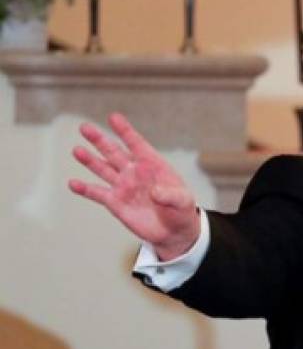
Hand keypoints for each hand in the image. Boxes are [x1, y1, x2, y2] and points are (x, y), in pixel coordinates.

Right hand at [68, 113, 199, 260]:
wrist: (173, 231)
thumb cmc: (181, 210)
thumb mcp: (183, 201)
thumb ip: (170, 195)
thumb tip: (155, 193)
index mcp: (152, 165)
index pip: (137, 144)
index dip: (125, 131)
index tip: (113, 117)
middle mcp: (134, 172)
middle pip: (114, 152)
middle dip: (100, 140)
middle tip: (84, 127)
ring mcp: (123, 186)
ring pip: (103, 169)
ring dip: (90, 160)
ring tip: (77, 150)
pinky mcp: (115, 202)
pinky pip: (97, 193)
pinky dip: (85, 189)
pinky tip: (73, 183)